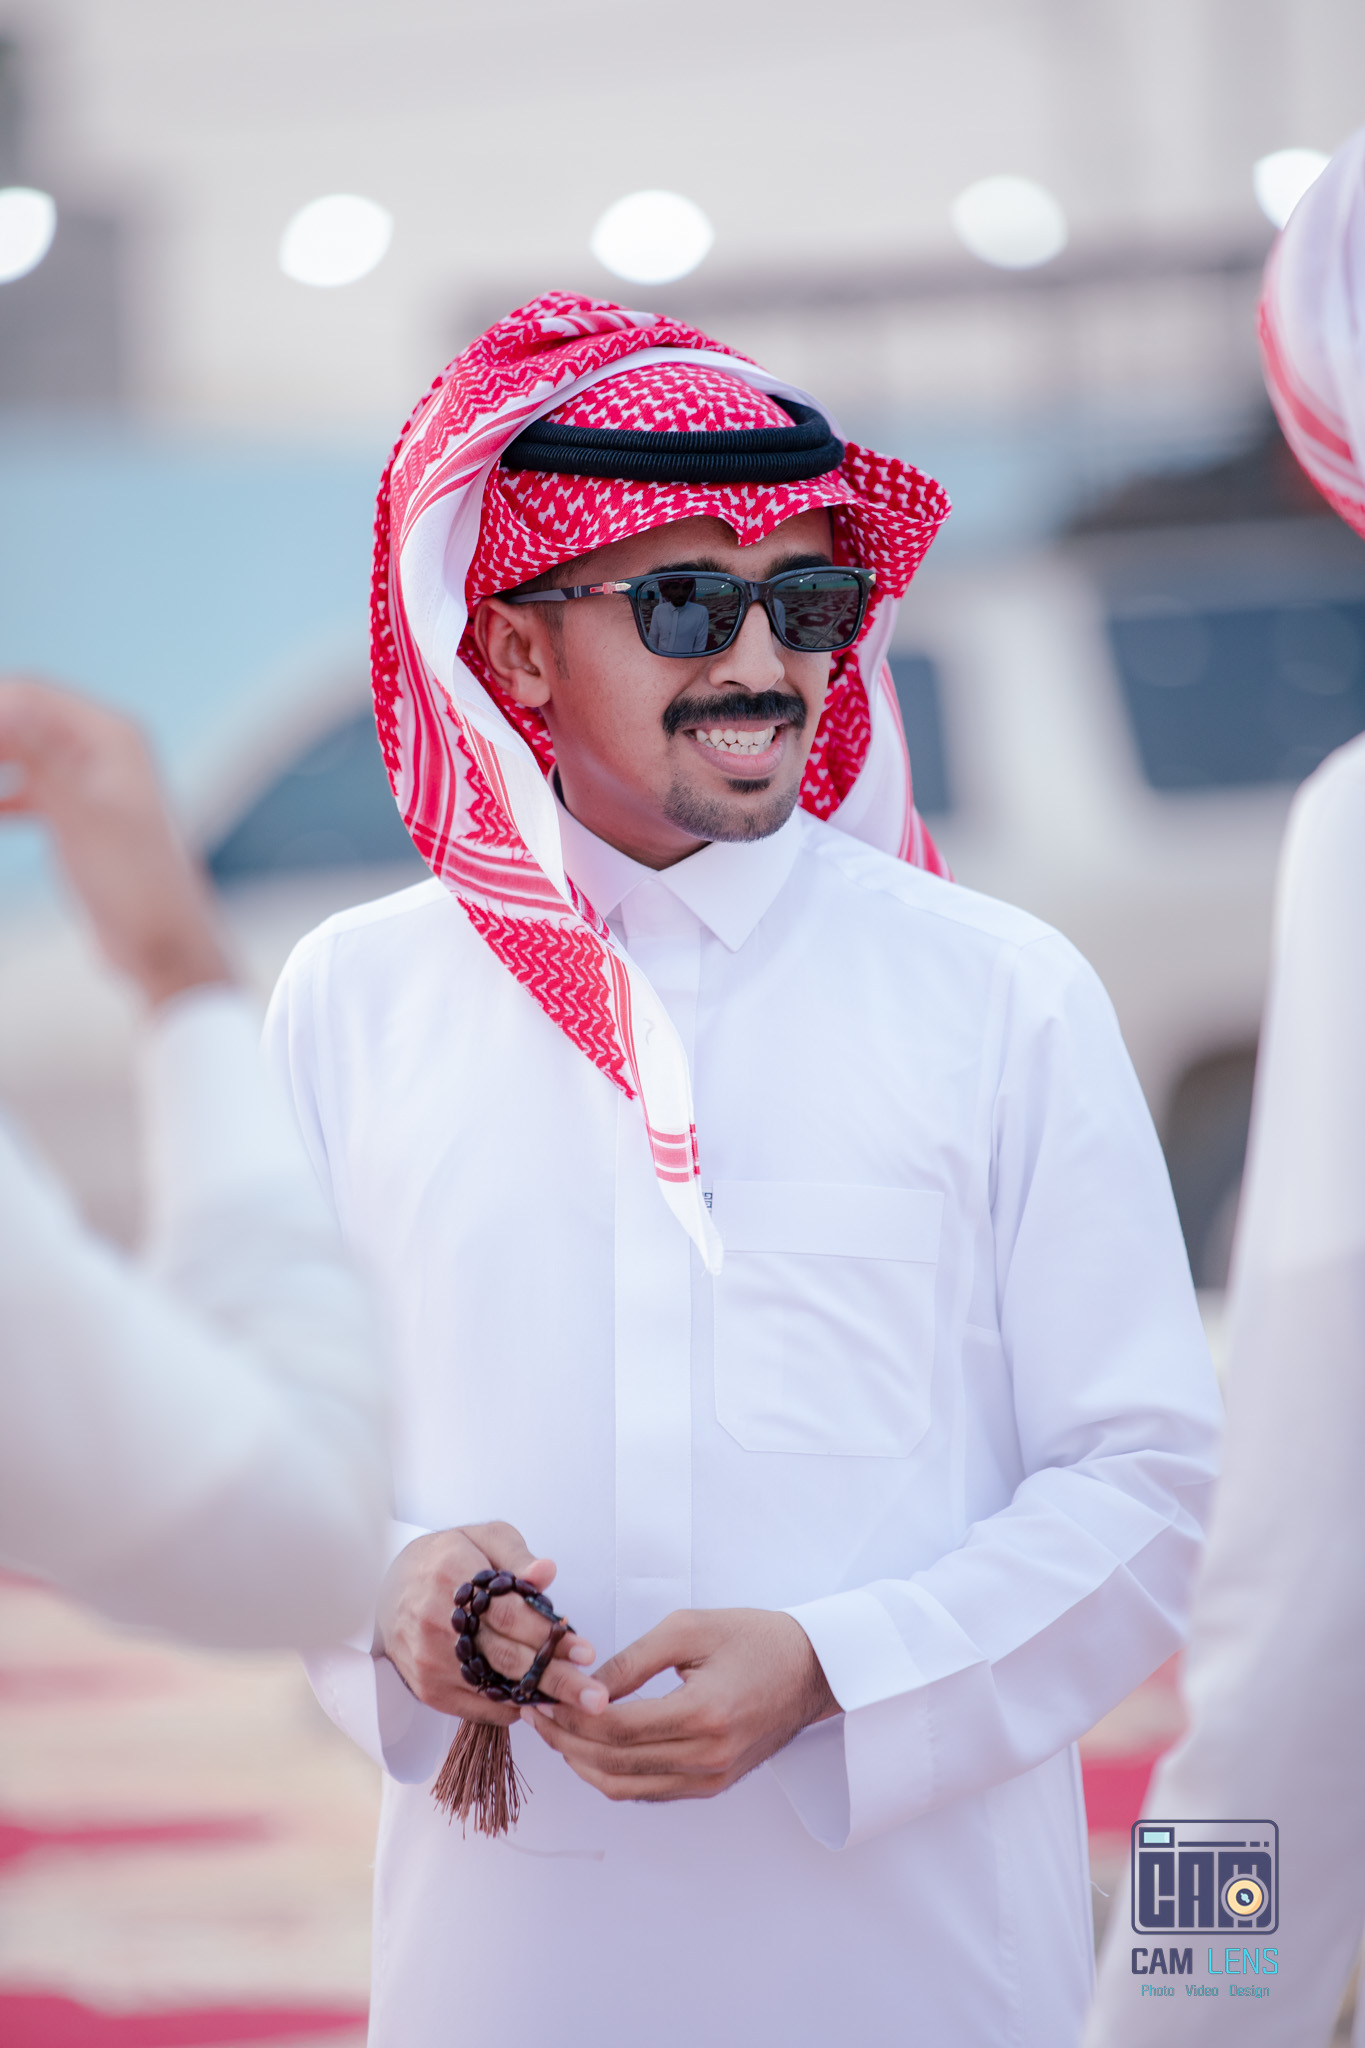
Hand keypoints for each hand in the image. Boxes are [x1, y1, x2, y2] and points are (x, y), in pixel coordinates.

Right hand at [0, 676, 232, 1007]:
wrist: (163, 946)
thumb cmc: (135, 883)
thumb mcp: (79, 816)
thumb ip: (38, 758)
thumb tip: (6, 705)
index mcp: (112, 735)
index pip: (29, 696)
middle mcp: (103, 749)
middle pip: (19, 722)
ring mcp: (90, 782)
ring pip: (18, 757)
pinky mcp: (78, 816)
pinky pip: (24, 791)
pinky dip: (1, 800)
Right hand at [375, 1522, 608, 1728]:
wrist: (386, 1590)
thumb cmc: (447, 1559)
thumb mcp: (481, 1538)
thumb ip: (516, 1555)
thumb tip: (547, 1572)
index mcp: (452, 1575)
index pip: (509, 1613)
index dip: (548, 1636)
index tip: (586, 1651)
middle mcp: (436, 1621)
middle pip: (506, 1658)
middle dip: (556, 1680)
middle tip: (594, 1697)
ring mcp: (429, 1660)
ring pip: (494, 1686)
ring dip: (538, 1700)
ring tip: (576, 1708)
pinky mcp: (428, 1688)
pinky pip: (477, 1705)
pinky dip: (510, 1707)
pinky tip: (539, 1705)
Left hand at [519, 1607, 837, 1801]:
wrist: (811, 1670)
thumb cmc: (754, 1638)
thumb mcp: (689, 1629)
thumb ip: (632, 1660)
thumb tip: (583, 1687)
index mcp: (704, 1714)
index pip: (615, 1729)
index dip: (570, 1716)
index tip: (539, 1694)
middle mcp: (707, 1758)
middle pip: (612, 1764)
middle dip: (565, 1739)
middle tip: (535, 1711)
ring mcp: (710, 1779)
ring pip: (623, 1787)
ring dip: (581, 1762)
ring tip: (554, 1730)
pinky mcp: (711, 1786)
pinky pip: (646, 1791)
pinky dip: (610, 1774)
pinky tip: (590, 1745)